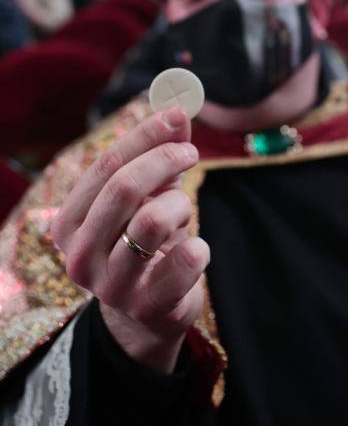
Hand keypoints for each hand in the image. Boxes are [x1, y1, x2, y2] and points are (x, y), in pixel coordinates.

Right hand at [51, 106, 208, 372]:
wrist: (148, 314)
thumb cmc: (144, 243)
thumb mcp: (146, 197)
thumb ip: (159, 155)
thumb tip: (179, 112)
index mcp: (69, 223)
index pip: (106, 165)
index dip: (146, 135)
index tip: (177, 115)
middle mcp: (80, 255)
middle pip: (124, 187)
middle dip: (165, 160)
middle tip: (191, 153)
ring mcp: (111, 285)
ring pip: (153, 219)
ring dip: (180, 204)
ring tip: (182, 213)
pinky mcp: (148, 306)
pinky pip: (186, 258)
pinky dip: (199, 245)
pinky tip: (193, 250)